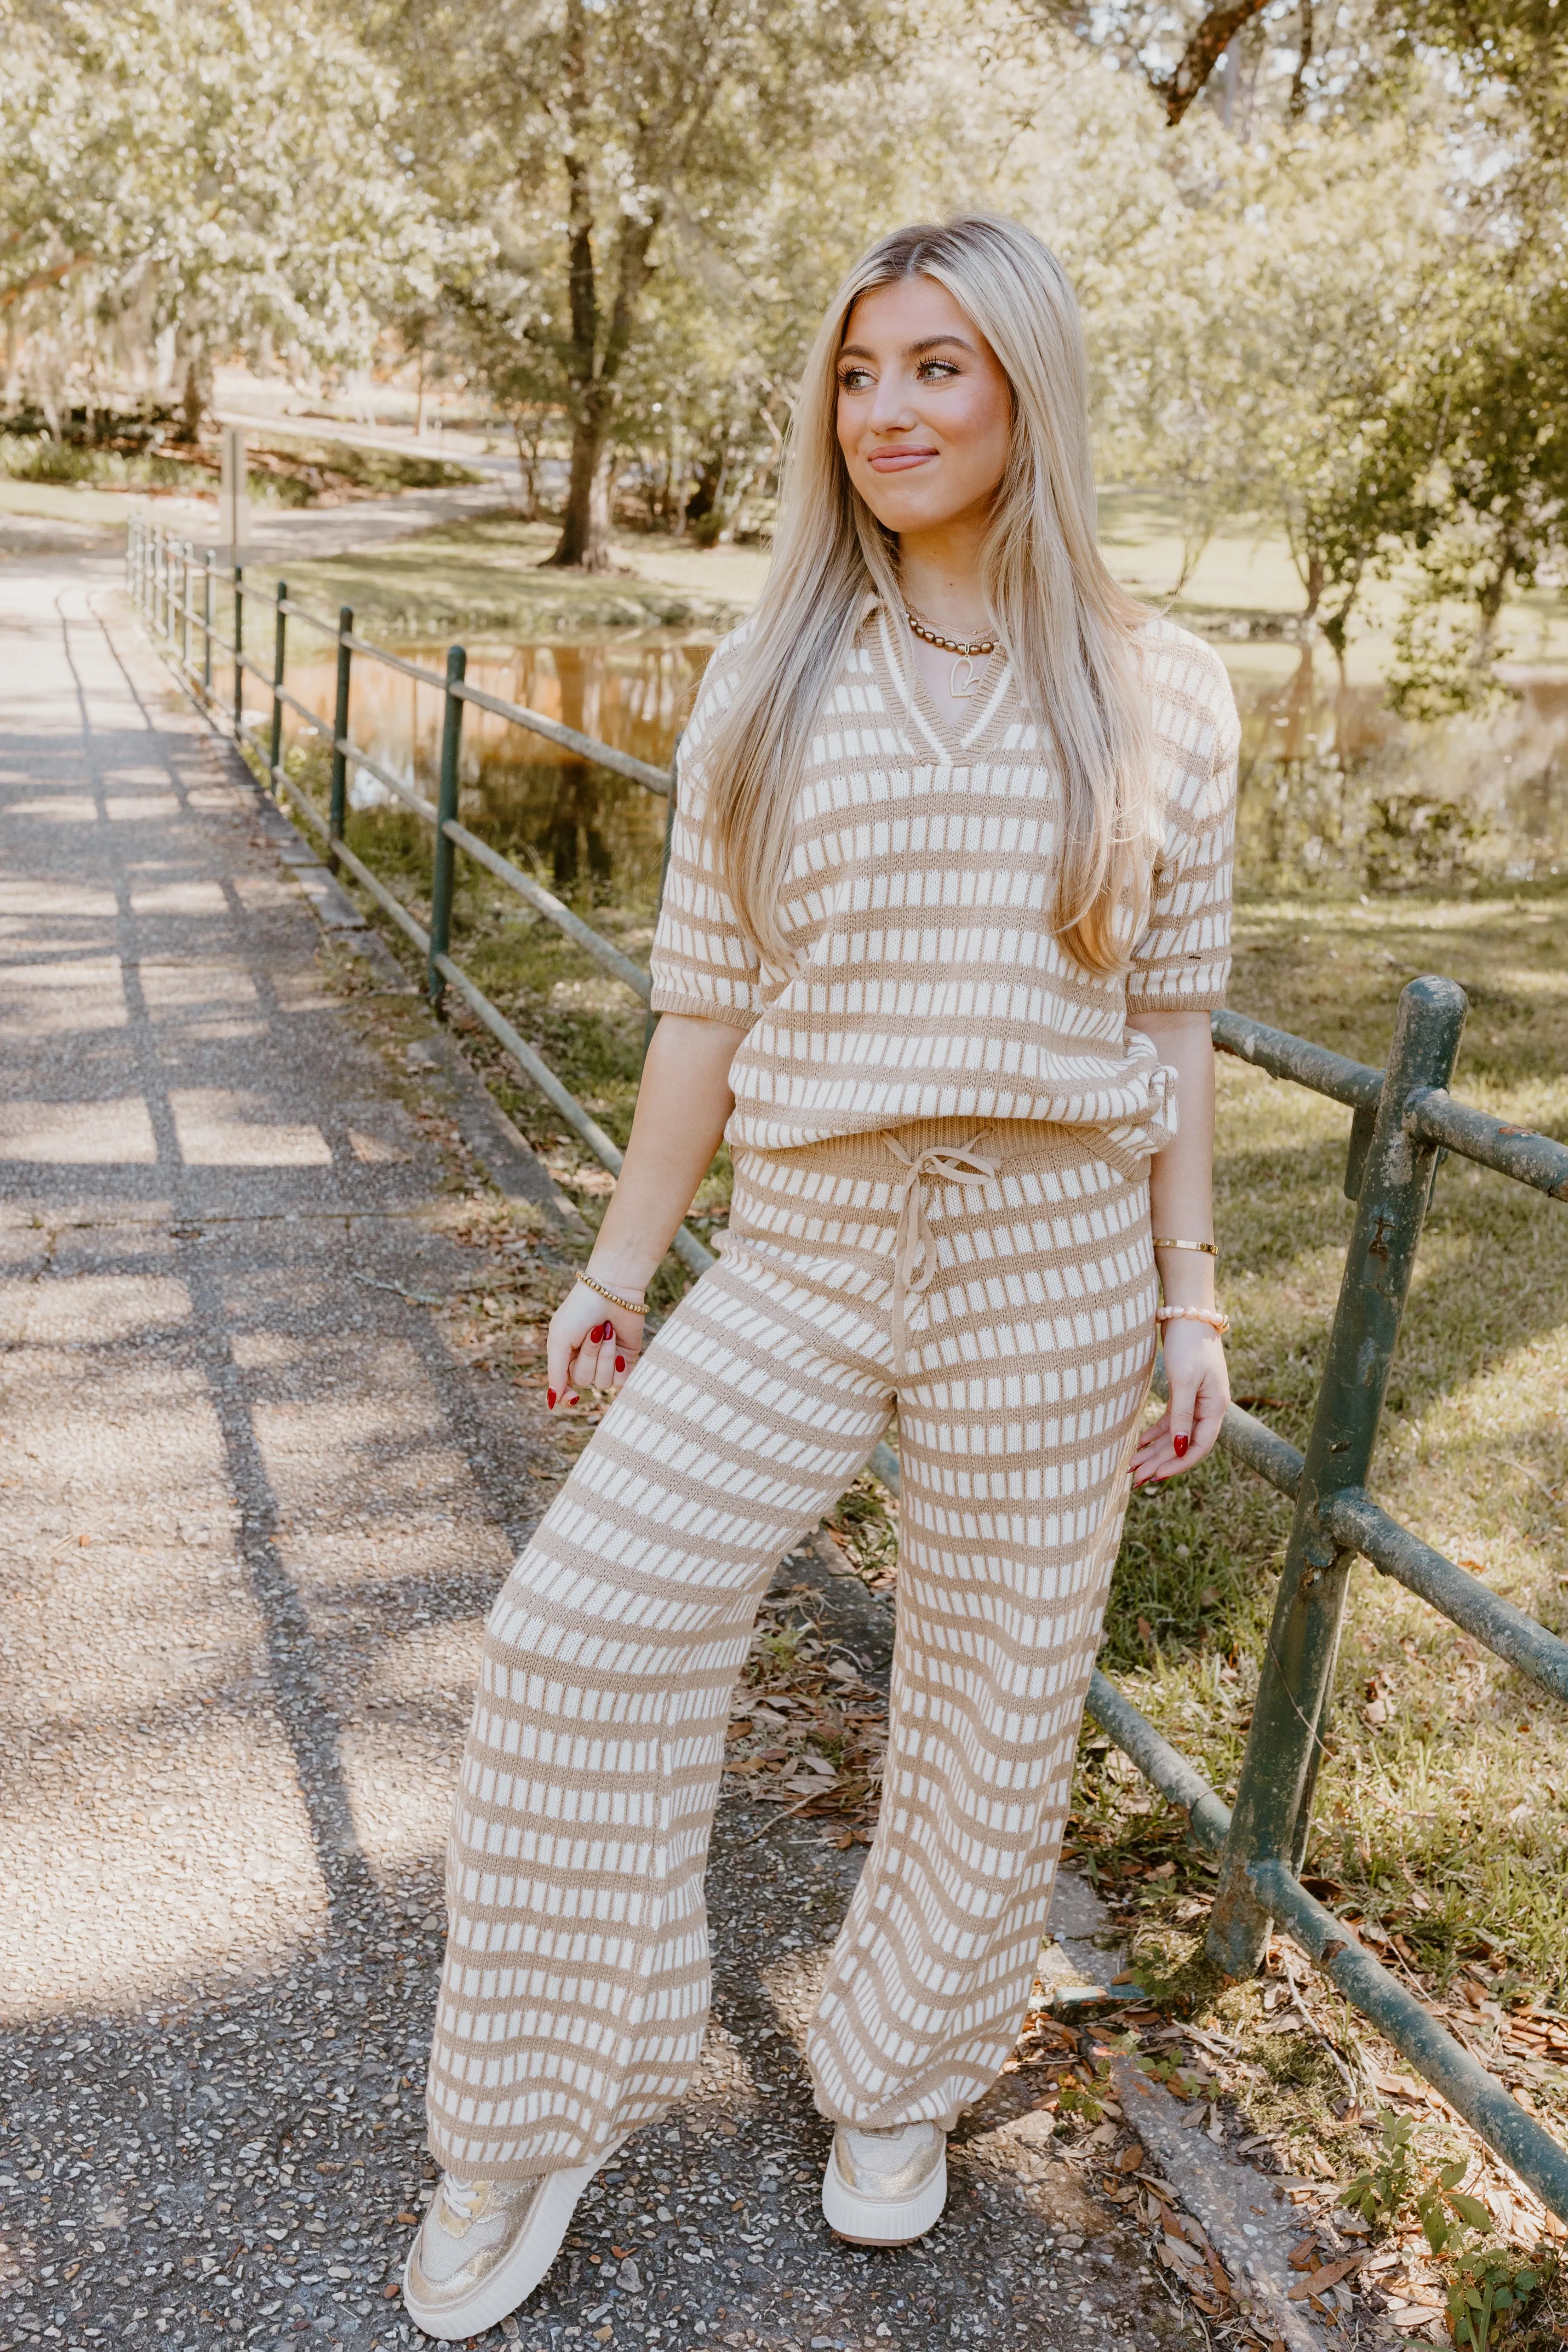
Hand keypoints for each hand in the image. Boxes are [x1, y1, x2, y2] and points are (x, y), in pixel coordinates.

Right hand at [546, 1280, 644, 1410]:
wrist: (612, 1290)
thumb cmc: (580, 1311)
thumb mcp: (559, 1339)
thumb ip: (556, 1372)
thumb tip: (553, 1401)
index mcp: (565, 1358)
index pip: (564, 1390)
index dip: (567, 1397)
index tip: (572, 1397)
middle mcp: (585, 1363)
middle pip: (584, 1382)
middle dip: (589, 1357)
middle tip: (593, 1332)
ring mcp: (606, 1363)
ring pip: (604, 1382)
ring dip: (605, 1356)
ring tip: (607, 1332)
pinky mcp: (626, 1360)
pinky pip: (622, 1381)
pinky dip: (620, 1365)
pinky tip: (619, 1348)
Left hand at [1132, 1320, 1229, 1485]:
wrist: (1188, 1313)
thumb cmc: (1189, 1344)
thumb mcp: (1184, 1381)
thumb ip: (1182, 1415)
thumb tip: (1181, 1449)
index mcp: (1215, 1407)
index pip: (1199, 1447)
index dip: (1178, 1465)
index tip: (1155, 1476)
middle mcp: (1208, 1408)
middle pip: (1184, 1445)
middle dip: (1160, 1462)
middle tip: (1135, 1478)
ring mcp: (1197, 1401)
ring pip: (1176, 1434)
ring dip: (1155, 1451)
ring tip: (1133, 1466)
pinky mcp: (1184, 1392)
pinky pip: (1171, 1420)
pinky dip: (1156, 1433)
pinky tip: (1141, 1443)